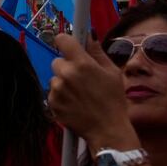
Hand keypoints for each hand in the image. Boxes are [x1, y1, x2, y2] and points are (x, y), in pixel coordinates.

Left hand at [48, 35, 138, 149]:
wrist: (108, 131)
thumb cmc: (113, 101)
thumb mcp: (112, 73)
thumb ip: (97, 52)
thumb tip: (90, 34)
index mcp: (82, 63)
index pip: (62, 39)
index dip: (66, 42)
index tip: (70, 47)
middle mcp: (66, 74)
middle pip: (57, 61)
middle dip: (67, 67)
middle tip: (81, 79)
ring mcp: (57, 89)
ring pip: (55, 78)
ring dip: (63, 83)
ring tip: (80, 95)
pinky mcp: (52, 103)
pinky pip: (52, 93)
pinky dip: (60, 97)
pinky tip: (74, 104)